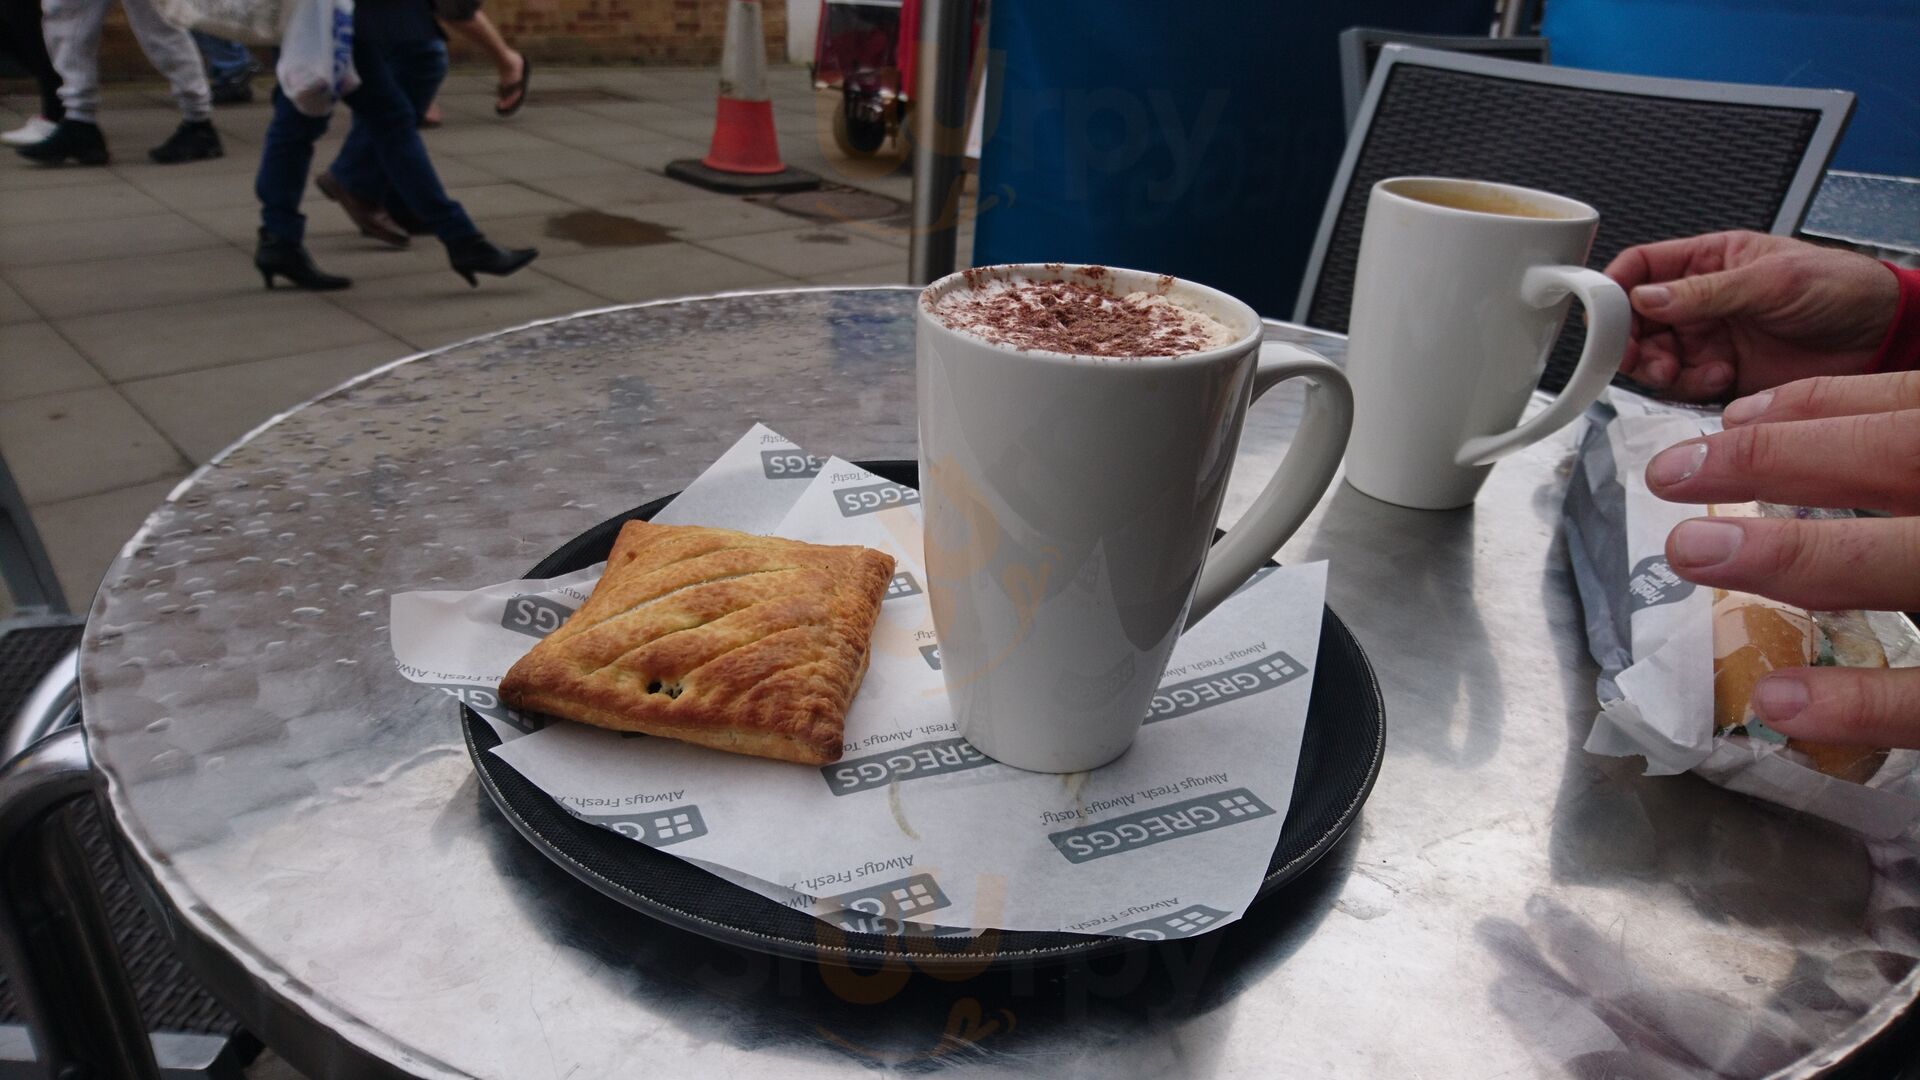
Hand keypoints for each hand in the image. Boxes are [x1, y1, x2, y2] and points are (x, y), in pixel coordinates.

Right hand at [1602, 232, 1898, 401]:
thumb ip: (1705, 292)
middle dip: (1629, 338)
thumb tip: (1647, 297)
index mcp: (1709, 261)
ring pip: (1654, 356)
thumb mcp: (1771, 280)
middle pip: (1637, 318)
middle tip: (1639, 352)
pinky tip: (1711, 380)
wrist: (1884, 338)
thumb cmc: (1842, 288)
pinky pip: (1683, 386)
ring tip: (1678, 369)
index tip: (1601, 307)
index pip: (1643, 266)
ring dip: (1656, 367)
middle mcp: (1702, 302)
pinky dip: (1686, 388)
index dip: (1616, 285)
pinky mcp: (1724, 376)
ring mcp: (1711, 340)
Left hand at [1644, 371, 1919, 747]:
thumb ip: (1898, 441)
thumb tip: (1768, 419)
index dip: (1815, 408)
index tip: (1724, 418)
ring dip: (1799, 556)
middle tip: (1670, 472)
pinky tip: (1778, 697)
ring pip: (1911, 561)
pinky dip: (1863, 700)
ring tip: (1691, 553)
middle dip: (1779, 460)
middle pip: (1899, 459)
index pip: (1909, 410)